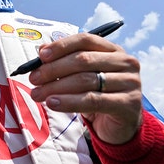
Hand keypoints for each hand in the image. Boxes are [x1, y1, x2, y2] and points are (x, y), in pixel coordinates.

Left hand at [28, 33, 142, 143]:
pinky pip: (92, 100)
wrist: (120, 124)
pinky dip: (68, 102)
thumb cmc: (98, 94)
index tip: (41, 56)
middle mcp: (125, 62)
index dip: (62, 46)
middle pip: (84, 60)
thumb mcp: (82, 76)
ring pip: (86, 80)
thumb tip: (41, 51)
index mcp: (113, 50)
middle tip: (34, 79)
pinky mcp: (128, 103)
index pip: (85, 40)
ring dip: (56, 87)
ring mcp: (130, 82)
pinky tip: (52, 103)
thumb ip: (65, 62)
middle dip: (54, 69)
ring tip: (38, 94)